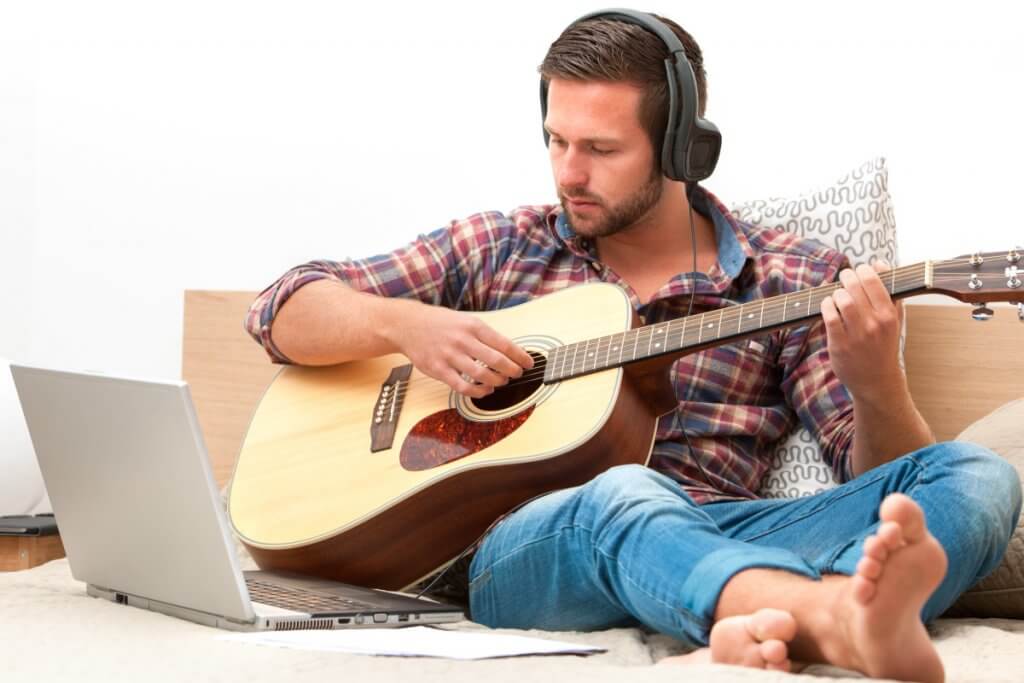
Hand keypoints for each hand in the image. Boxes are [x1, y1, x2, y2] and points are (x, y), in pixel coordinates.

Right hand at [387, 302, 533, 397]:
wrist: (408, 325)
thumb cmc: (440, 323)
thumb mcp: (465, 320)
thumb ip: (483, 335)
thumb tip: (508, 351)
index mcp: (473, 326)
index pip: (504, 343)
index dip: (520, 356)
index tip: (528, 363)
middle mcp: (463, 340)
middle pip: (497, 361)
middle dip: (512, 371)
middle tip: (517, 374)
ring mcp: (450, 356)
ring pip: (482, 375)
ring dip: (497, 382)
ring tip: (501, 382)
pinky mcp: (439, 370)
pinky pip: (463, 387)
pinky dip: (478, 392)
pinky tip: (485, 390)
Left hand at [819, 261, 903, 401]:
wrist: (877, 381)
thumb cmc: (885, 346)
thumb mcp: (896, 320)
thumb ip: (890, 292)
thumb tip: (880, 264)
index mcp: (889, 315)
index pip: (874, 281)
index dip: (863, 270)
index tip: (860, 270)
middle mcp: (874, 324)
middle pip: (855, 287)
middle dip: (847, 277)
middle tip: (844, 276)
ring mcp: (856, 334)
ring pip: (842, 300)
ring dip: (837, 292)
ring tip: (838, 294)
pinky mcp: (839, 344)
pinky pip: (829, 316)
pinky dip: (826, 305)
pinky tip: (828, 305)